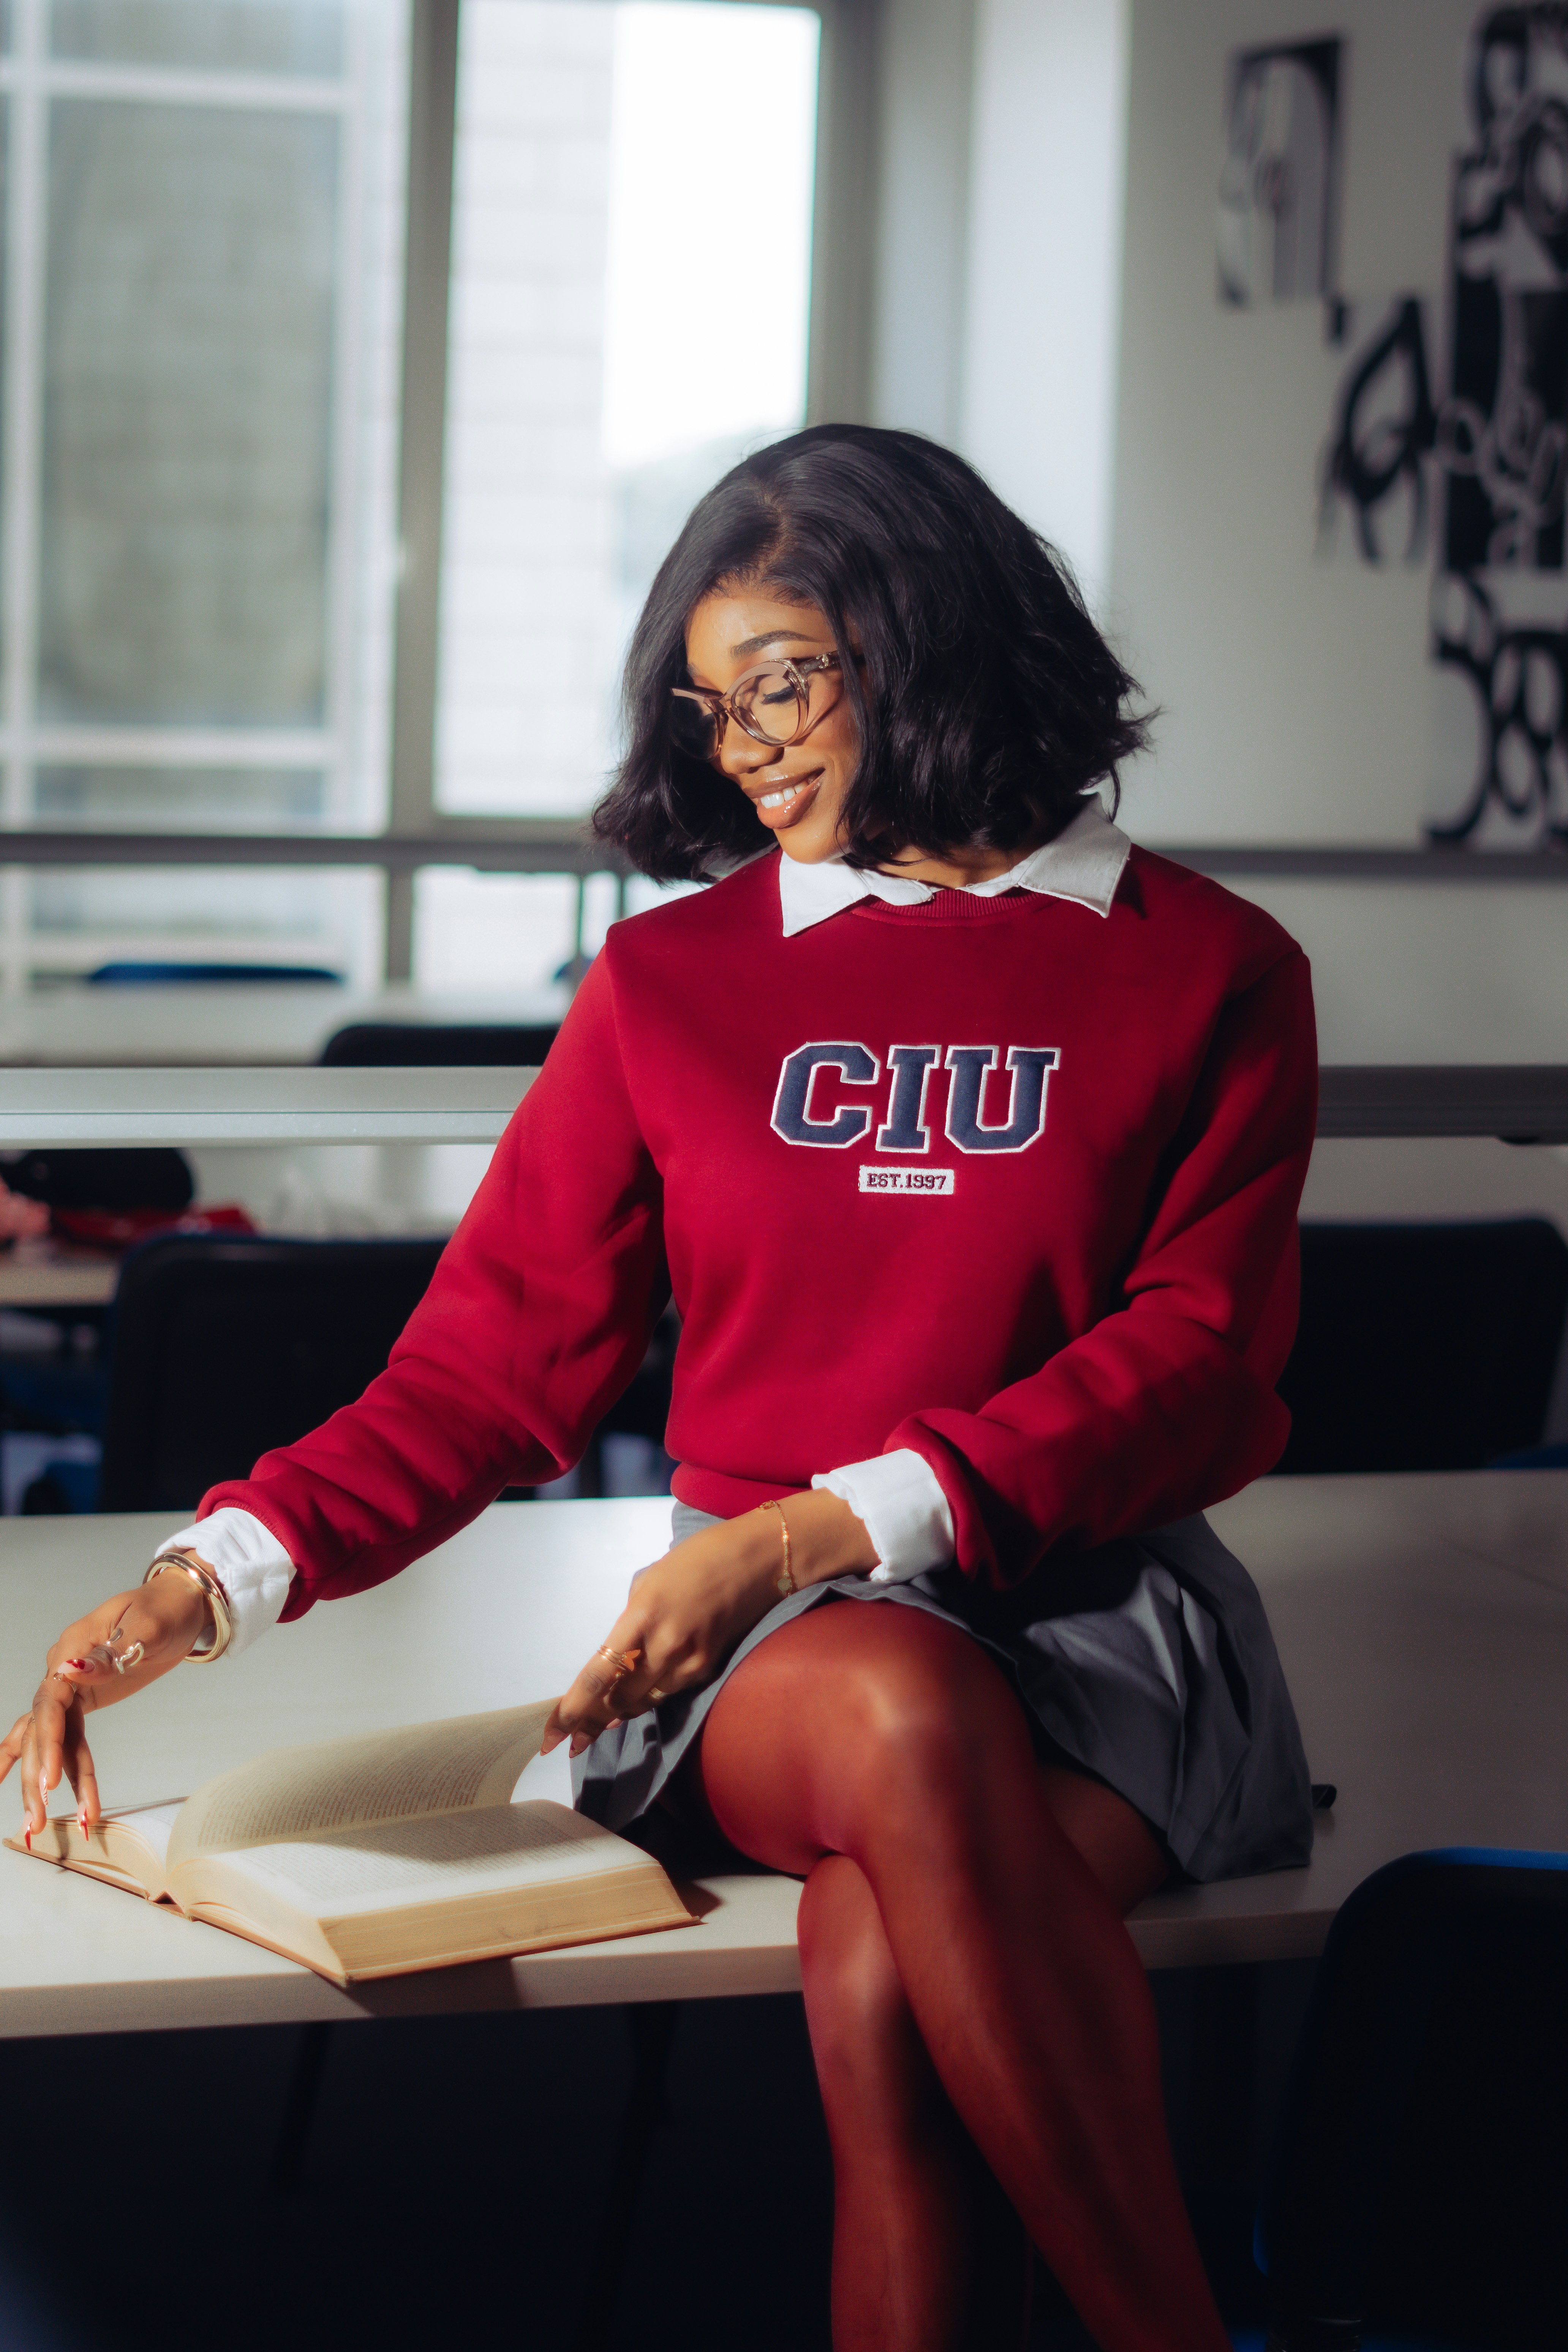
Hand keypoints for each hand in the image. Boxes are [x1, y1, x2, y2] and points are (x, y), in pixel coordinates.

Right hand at [0, 1557, 214, 1839]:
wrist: (178, 1601)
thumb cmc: (164, 1608)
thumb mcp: (146, 1625)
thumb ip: (109, 1653)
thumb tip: (71, 1671)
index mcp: (71, 1650)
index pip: (50, 1705)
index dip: (47, 1744)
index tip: (50, 1781)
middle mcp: (62, 1671)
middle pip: (41, 1730)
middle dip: (37, 1778)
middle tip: (37, 1822)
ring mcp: (70, 1687)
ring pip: (50, 1741)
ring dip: (44, 1782)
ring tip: (41, 1828)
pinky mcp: (82, 1700)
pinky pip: (59, 1736)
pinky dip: (43, 1762)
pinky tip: (24, 1788)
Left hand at [541, 1490, 876, 1758]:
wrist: (754, 1561)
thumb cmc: (693, 1562)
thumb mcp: (647, 1585)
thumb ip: (629, 1626)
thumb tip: (615, 1661)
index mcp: (640, 1617)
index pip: (598, 1676)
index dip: (572, 1711)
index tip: (552, 1735)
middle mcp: (663, 1646)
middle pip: (618, 1700)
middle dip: (592, 1720)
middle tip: (572, 1738)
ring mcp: (688, 1661)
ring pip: (643, 1702)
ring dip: (620, 1712)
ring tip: (598, 1725)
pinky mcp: (707, 1669)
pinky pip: (668, 1692)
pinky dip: (650, 1697)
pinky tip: (637, 1700)